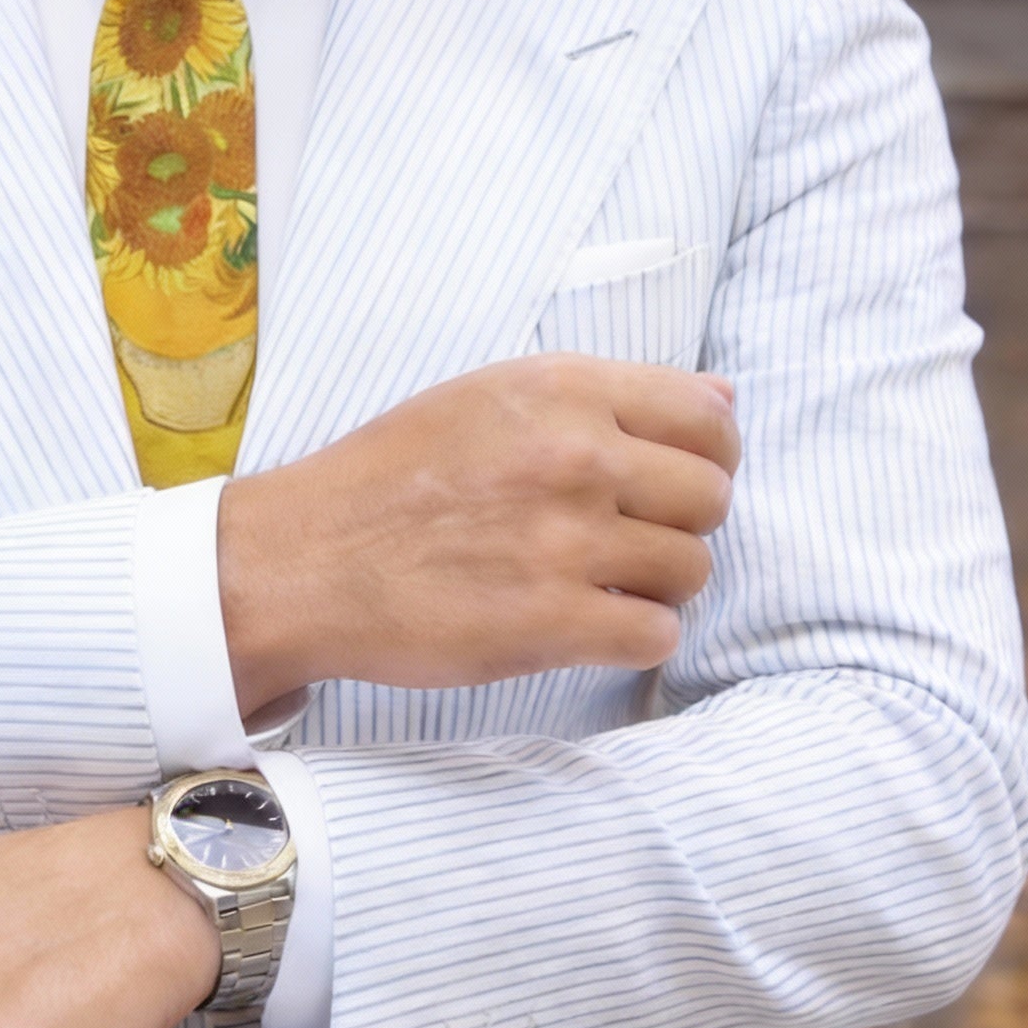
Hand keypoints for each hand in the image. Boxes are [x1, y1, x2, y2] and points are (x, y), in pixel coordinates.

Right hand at [219, 354, 739, 712]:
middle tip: (624, 541)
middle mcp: (573, 455)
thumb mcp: (487, 399)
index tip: (670, 481)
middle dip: (679, 524)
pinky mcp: (552, 621)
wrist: (301, 561)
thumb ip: (603, 395)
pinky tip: (586, 626)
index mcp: (560, 389)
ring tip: (598, 585)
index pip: (710, 417)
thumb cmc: (387, 479)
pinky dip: (633, 638)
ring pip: (692, 569)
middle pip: (710, 497)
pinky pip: (657, 635)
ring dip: (656, 586)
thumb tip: (725, 399)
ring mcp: (566, 540)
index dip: (707, 456)